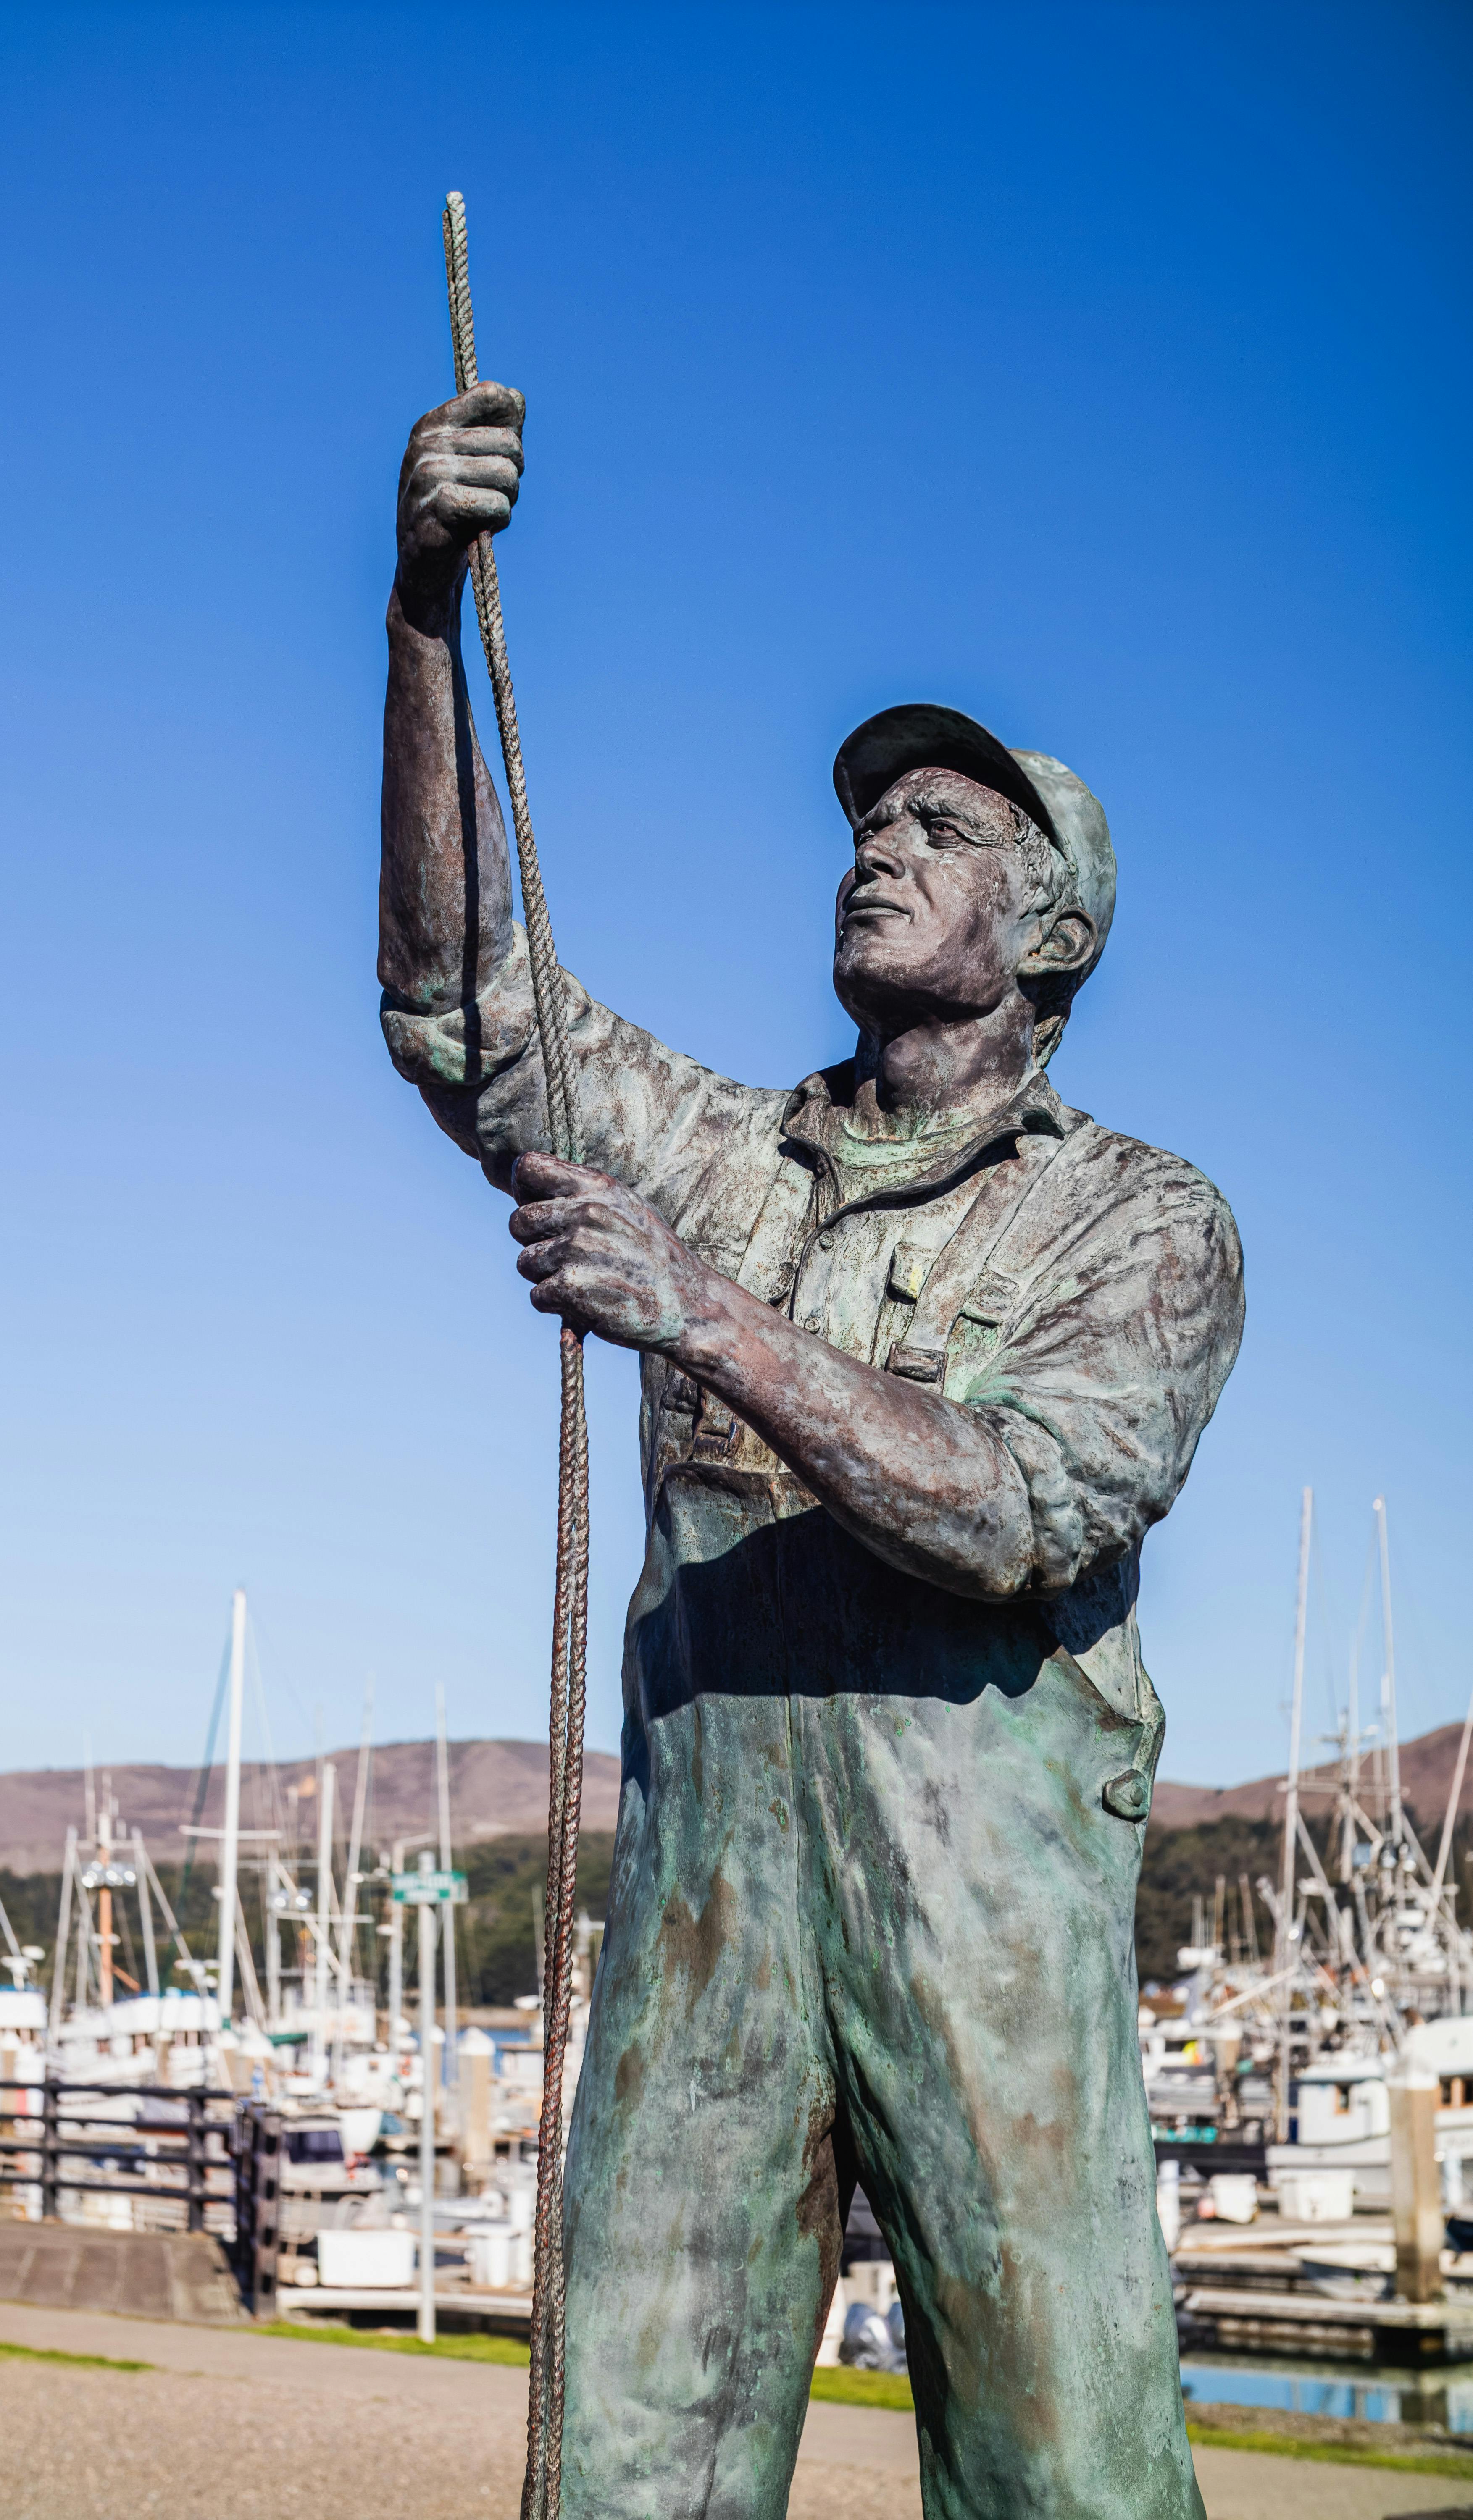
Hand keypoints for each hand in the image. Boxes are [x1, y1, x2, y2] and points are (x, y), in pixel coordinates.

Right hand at [395, 381, 524, 622]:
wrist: (424, 567)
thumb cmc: (455, 510)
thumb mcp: (472, 461)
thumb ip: (496, 426)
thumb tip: (515, 398)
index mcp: (433, 422)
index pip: (493, 396)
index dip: (511, 429)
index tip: (496, 455)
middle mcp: (426, 442)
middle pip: (510, 442)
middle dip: (513, 475)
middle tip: (490, 494)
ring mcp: (427, 474)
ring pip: (507, 474)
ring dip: (508, 500)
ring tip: (483, 512)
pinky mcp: (437, 508)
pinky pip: (497, 504)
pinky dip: (499, 520)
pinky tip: (479, 528)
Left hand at [508, 1154, 722, 1353]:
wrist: (689, 1306)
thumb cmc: (655, 1259)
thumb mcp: (628, 1209)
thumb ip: (586, 1196)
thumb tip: (534, 1192)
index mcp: (598, 1187)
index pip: (528, 1167)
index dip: (523, 1190)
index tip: (538, 1209)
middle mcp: (586, 1212)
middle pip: (518, 1221)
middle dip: (534, 1242)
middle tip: (564, 1257)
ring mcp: (578, 1249)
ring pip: (525, 1262)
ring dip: (546, 1277)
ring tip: (583, 1281)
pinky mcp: (572, 1288)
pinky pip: (537, 1296)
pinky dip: (556, 1305)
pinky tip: (585, 1302)